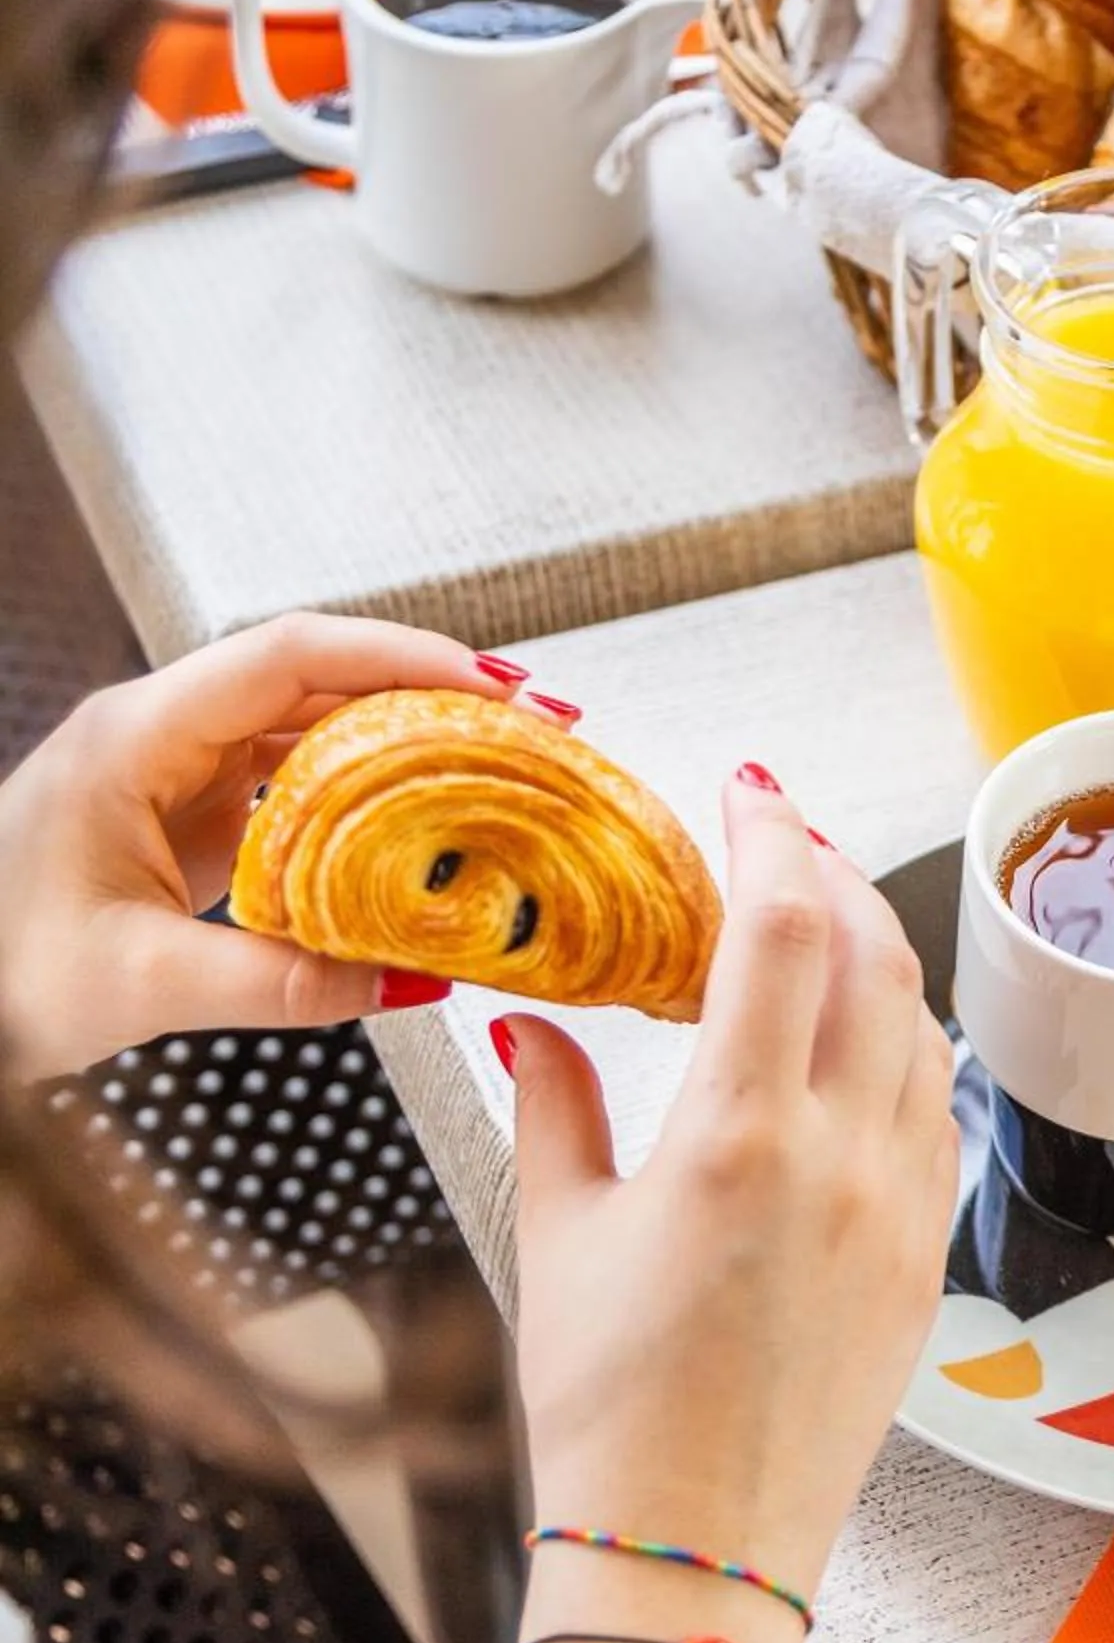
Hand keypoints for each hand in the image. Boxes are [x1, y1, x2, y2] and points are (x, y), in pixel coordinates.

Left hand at [0, 612, 525, 1079]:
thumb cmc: (0, 976)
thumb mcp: (140, 985)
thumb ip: (276, 982)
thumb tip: (406, 982)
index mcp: (133, 737)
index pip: (287, 657)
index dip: (399, 659)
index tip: (492, 688)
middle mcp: (158, 733)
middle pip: (317, 681)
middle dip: (430, 697)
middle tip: (531, 730)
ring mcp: (174, 771)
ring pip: (313, 730)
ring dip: (406, 747)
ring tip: (500, 774)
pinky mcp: (187, 815)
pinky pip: (296, 785)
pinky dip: (368, 801)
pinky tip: (425, 832)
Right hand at [503, 767, 958, 1600]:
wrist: (697, 1556)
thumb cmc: (615, 1414)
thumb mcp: (557, 1240)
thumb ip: (555, 1107)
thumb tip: (533, 1028)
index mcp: (742, 1139)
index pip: (783, 929)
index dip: (770, 834)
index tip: (745, 791)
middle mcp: (843, 1161)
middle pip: (874, 955)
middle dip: (831, 873)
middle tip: (778, 841)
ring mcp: (902, 1209)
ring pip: (923, 1028)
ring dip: (877, 956)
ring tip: (817, 931)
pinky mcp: (928, 1258)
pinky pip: (940, 1112)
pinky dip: (906, 1048)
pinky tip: (861, 1046)